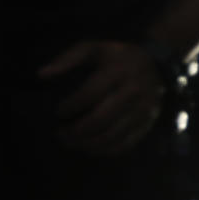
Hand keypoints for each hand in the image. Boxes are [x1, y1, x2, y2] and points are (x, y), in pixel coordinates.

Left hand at [38, 41, 165, 154]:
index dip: (71, 106)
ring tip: (73, 143)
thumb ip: (67, 59)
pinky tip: (91, 148)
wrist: (156, 65)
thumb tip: (41, 76)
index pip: (90, 94)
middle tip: (61, 134)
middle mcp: (133, 92)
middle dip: (76, 132)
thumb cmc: (117, 57)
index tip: (58, 113)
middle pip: (101, 120)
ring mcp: (143, 110)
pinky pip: (126, 143)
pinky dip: (106, 150)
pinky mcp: (148, 123)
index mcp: (117, 72)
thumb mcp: (93, 48)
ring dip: (88, 144)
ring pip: (113, 136)